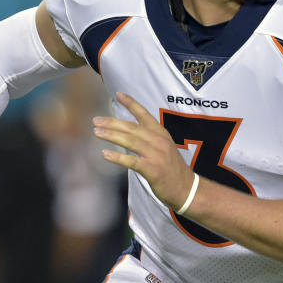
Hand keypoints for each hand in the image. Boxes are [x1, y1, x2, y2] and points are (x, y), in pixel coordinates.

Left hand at [94, 92, 194, 210]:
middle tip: (96, 120)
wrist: (187, 187)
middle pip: (132, 128)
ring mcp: (155, 155)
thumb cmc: (172, 168)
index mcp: (161, 133)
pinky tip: (105, 154)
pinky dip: (117, 157)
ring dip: (112, 135)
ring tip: (97, 132)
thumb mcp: (164, 146)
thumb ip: (149, 138)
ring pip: (130, 141)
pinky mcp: (152, 169)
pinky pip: (132, 161)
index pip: (144, 114)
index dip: (131, 104)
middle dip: (112, 122)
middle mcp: (158, 141)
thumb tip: (128, 132)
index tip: (119, 95)